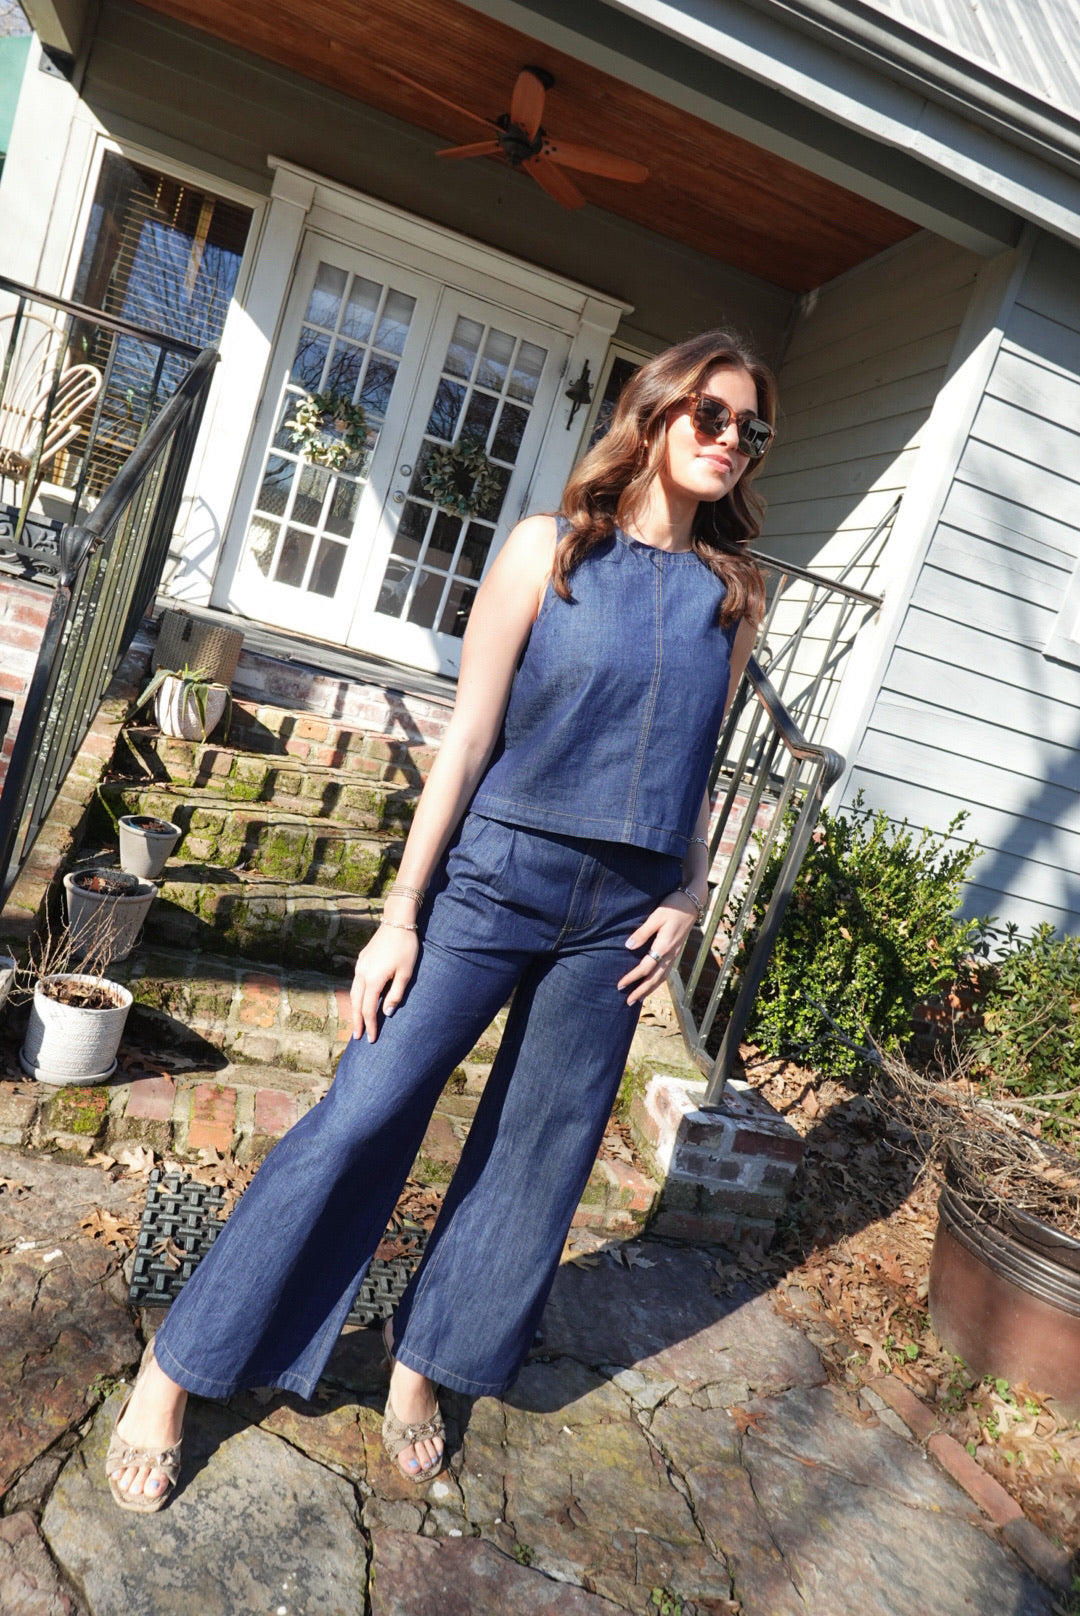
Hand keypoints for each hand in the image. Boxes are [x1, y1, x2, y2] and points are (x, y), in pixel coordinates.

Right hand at [351, 924, 418, 1042]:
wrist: (397, 922)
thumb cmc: (405, 948)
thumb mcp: (406, 973)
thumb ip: (396, 994)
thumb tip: (386, 1013)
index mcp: (372, 980)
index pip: (368, 1009)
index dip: (370, 1025)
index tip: (371, 1039)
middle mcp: (361, 974)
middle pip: (356, 1003)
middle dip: (357, 1021)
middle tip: (357, 1037)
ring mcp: (360, 966)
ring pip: (353, 992)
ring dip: (354, 1009)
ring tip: (356, 1022)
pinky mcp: (362, 959)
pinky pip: (356, 982)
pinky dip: (356, 995)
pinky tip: (360, 999)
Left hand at [618, 891, 699, 1005]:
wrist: (693, 902)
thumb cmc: (673, 906)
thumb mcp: (656, 916)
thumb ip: (642, 932)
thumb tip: (628, 946)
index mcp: (664, 946)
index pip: (645, 968)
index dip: (632, 978)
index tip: (620, 985)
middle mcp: (671, 954)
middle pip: (655, 978)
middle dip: (641, 991)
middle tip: (628, 1002)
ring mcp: (675, 953)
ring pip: (662, 977)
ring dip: (650, 989)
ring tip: (639, 998)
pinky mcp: (676, 951)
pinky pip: (666, 971)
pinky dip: (658, 981)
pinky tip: (652, 983)